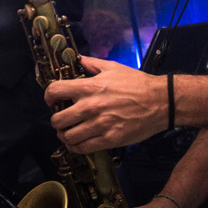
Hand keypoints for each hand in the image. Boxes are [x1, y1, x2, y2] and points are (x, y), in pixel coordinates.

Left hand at [45, 56, 166, 152]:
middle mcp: (90, 107)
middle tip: (62, 119)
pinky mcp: (108, 140)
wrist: (160, 102)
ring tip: (69, 132)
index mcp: (89, 88)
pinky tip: (78, 143)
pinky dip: (76, 147)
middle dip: (56, 120)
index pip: (55, 91)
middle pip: (57, 119)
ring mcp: (99, 125)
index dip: (48, 96)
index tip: (51, 100)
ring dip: (65, 135)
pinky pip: (82, 148)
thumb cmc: (137, 83)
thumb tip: (77, 59)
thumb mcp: (113, 68)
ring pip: (68, 136)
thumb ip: (91, 64)